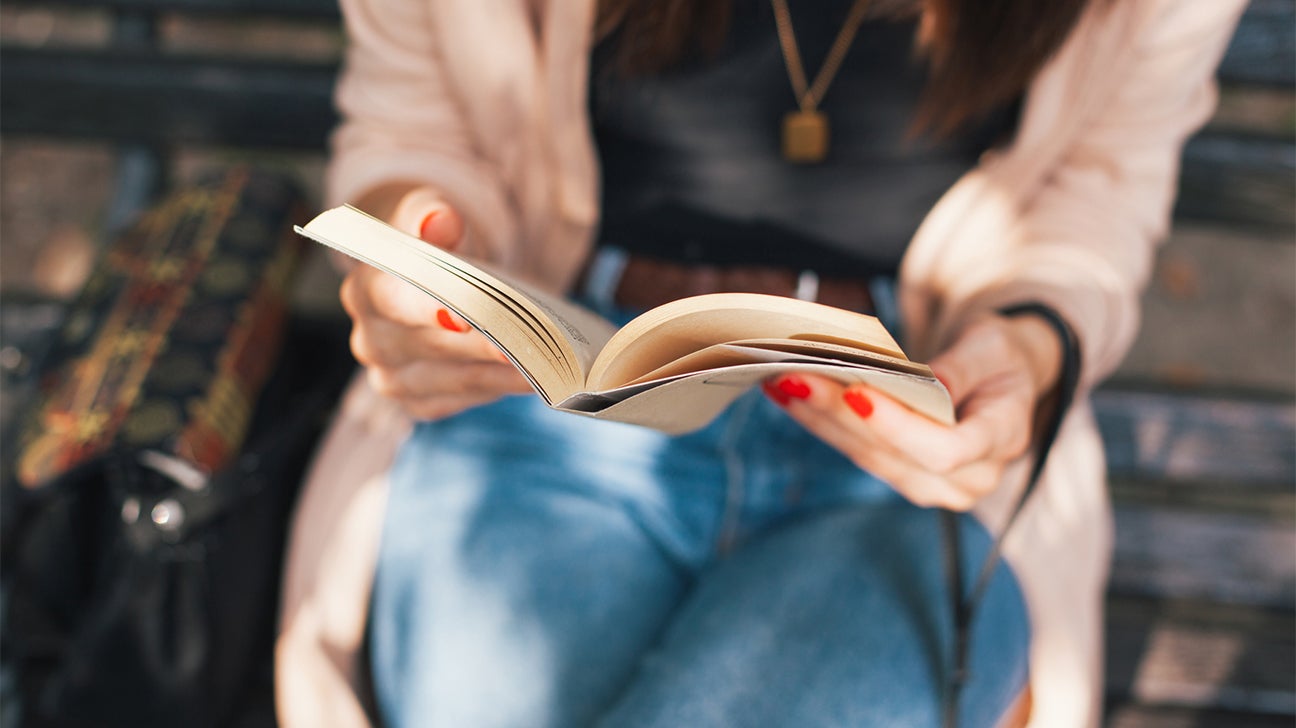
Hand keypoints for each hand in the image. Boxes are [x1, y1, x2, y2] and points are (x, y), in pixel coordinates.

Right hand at [339, 191, 531, 419]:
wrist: (434, 284)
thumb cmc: (437, 249)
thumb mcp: (433, 219)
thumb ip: (433, 216)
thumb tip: (440, 219)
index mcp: (364, 291)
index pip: (395, 302)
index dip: (430, 309)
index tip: (467, 319)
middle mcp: (371, 342)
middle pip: (434, 346)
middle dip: (485, 343)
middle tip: (534, 341)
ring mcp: (392, 379)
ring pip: (456, 379)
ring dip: (505, 372)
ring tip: (550, 362)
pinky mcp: (421, 404)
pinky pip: (466, 399)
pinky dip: (502, 386)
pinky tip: (536, 376)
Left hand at [762, 314, 1062, 510]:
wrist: (1002, 381)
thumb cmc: (998, 359)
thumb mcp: (992, 347)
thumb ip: (962, 368)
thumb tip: (924, 384)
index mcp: (1002, 439)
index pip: (945, 449)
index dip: (898, 427)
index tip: (857, 394)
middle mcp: (969, 478)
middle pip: (894, 453)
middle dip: (839, 413)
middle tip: (794, 376)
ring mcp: (933, 486)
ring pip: (868, 456)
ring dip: (819, 419)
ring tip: (782, 382)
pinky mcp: (903, 477)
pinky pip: (859, 452)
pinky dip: (823, 423)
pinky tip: (790, 396)